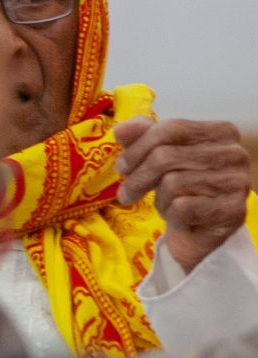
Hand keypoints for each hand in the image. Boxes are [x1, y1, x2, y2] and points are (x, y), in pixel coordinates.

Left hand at [116, 116, 251, 272]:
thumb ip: (143, 138)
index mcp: (221, 132)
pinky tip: (179, 217)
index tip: (121, 167)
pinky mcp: (233, 211)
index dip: (137, 148)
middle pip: (166, 156)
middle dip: (138, 178)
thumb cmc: (181, 188)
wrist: (200, 229)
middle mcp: (235, 153)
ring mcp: (237, 182)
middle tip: (126, 193)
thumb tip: (121, 128)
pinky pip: (183, 207)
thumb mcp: (159, 157)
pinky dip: (171, 215)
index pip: (171, 129)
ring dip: (159, 199)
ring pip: (172, 183)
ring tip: (166, 204)